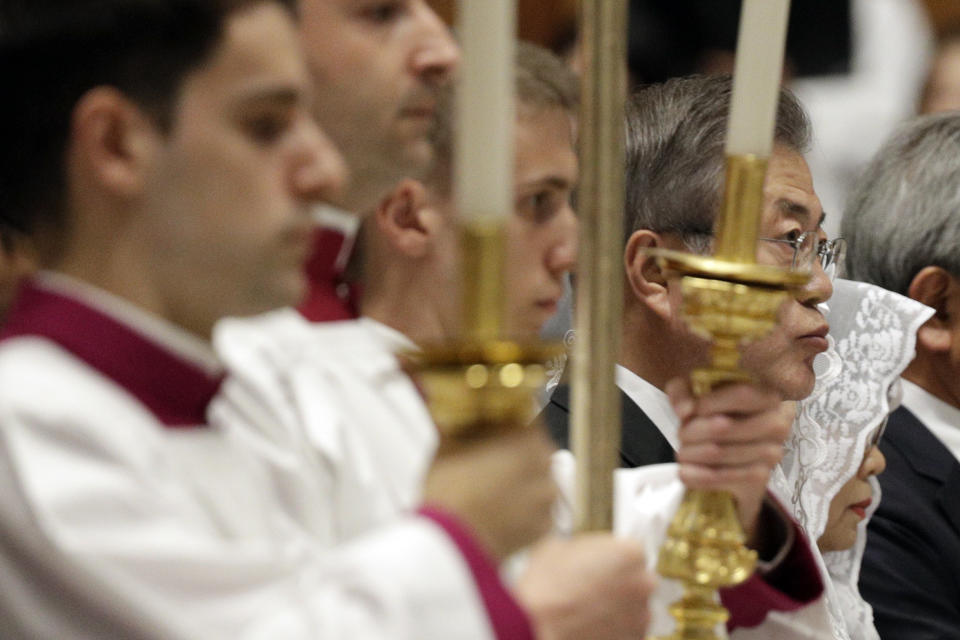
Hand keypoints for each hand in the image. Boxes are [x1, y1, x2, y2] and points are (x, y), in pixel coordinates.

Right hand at [423, 426, 556, 560]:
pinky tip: (500, 508)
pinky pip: (538, 507)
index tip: (495, 424)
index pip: (527, 416)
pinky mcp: (544, 528)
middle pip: (535, 448)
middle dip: (516, 450)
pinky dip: (524, 506)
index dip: (509, 419)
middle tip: (491, 456)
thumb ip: (462, 425)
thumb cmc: (447, 493)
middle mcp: (545, 466)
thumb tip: (461, 414)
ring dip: (522, 478)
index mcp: (526, 439)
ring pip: (539, 478)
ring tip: (493, 485)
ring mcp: (547, 499)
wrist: (449, 548)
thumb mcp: (447, 446)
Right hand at [515, 534, 654, 639]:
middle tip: (592, 586)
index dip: (613, 557)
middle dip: (619, 582)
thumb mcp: (558, 547)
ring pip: (634, 608)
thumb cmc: (546, 587)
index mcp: (629, 553)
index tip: (602, 562)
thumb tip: (580, 553)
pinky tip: (590, 625)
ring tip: (588, 609)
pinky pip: (627, 631)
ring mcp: (640, 616)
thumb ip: (583, 547)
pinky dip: (613, 629)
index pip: (632, 550)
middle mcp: (642, 584)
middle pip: (638, 579)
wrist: (537, 626)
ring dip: (618, 607)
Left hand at [667, 378, 792, 540]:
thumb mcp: (694, 392)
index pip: (743, 395)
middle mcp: (777, 423)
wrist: (727, 455)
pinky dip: (697, 476)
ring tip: (680, 452)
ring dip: (690, 453)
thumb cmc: (714, 413)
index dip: (710, 403)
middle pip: (724, 426)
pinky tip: (684, 472)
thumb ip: (683, 392)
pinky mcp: (761, 477)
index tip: (689, 411)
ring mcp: (772, 451)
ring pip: (718, 452)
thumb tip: (685, 411)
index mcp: (768, 394)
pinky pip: (722, 477)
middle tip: (680, 435)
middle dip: (692, 431)